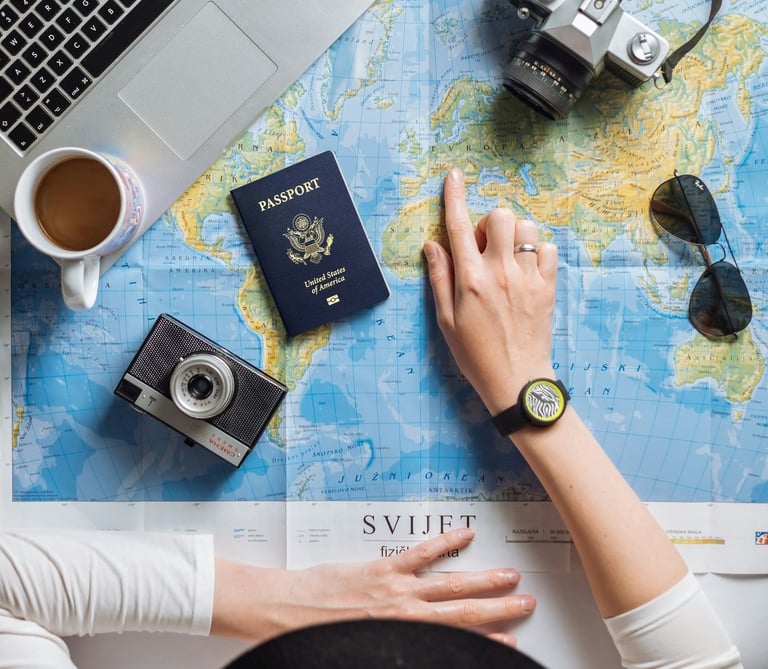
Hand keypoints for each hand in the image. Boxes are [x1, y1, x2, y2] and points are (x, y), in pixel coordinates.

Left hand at [212, 528, 533, 645]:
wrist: (284, 612)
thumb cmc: (316, 636)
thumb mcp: (359, 649)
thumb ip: (392, 641)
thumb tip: (414, 642)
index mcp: (401, 634)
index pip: (456, 638)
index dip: (488, 640)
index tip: (510, 641)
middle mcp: (406, 614)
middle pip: (464, 611)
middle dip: (499, 610)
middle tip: (526, 605)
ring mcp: (397, 588)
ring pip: (452, 583)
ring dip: (484, 581)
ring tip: (510, 578)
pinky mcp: (382, 568)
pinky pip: (422, 553)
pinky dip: (446, 542)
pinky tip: (464, 535)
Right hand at [423, 168, 557, 414]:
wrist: (516, 380)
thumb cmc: (475, 354)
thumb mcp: (446, 320)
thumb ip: (440, 278)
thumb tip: (432, 243)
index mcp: (470, 280)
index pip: (459, 227)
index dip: (454, 196)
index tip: (453, 175)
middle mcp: (499, 272)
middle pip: (499, 216)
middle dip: (489, 223)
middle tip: (484, 248)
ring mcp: (527, 278)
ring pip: (526, 228)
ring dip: (513, 235)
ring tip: (507, 259)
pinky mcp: (548, 287)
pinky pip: (548, 249)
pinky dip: (537, 252)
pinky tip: (526, 271)